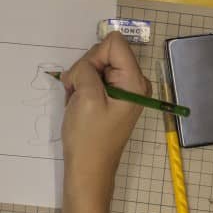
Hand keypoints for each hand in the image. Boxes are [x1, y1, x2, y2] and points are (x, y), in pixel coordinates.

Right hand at [59, 33, 150, 201]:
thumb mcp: (86, 96)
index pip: (113, 43)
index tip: (86, 80)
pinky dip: (82, 87)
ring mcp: (124, 90)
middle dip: (85, 69)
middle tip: (79, 94)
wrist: (88, 169)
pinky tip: (80, 105)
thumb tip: (86, 64)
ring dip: (81, 80)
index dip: (93, 57)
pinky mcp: (114, 97)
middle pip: (104, 52)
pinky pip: (95, 78)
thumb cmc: (89, 137)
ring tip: (78, 103)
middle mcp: (134, 82)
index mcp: (134, 81)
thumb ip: (87, 68)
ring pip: (96, 65)